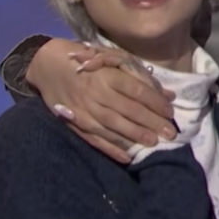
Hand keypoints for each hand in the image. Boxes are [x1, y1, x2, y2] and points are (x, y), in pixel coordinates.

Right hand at [26, 39, 176, 163]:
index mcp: (108, 75)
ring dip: (134, 136)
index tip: (170, 112)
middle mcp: (97, 93)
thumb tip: (169, 95)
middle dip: (151, 123)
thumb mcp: (114, 61)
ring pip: (113, 126)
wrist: (47, 65)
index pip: (137, 91)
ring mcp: (84, 110)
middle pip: (128, 110)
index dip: (155, 103)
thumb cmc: (88, 61)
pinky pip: (94, 139)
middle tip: (170, 133)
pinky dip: (111, 149)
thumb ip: (141, 77)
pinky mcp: (74, 123)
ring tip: (154, 143)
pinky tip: (127, 157)